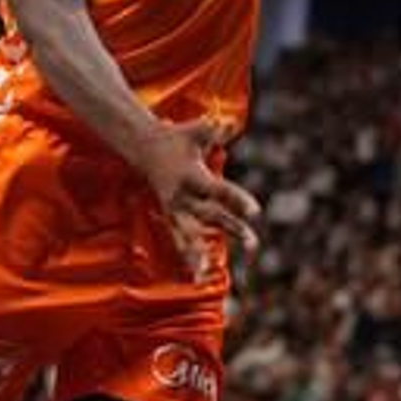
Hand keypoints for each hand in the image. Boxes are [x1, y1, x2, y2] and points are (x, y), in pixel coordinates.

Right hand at [135, 117, 259, 280]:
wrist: (144, 147)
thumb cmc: (176, 137)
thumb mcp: (195, 130)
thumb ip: (213, 129)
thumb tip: (228, 123)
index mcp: (191, 175)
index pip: (218, 190)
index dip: (236, 200)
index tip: (256, 212)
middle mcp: (182, 195)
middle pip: (209, 216)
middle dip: (231, 230)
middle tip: (254, 243)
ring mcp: (174, 208)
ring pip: (189, 234)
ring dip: (200, 254)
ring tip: (207, 275)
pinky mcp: (170, 216)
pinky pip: (179, 239)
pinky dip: (188, 257)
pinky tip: (196, 277)